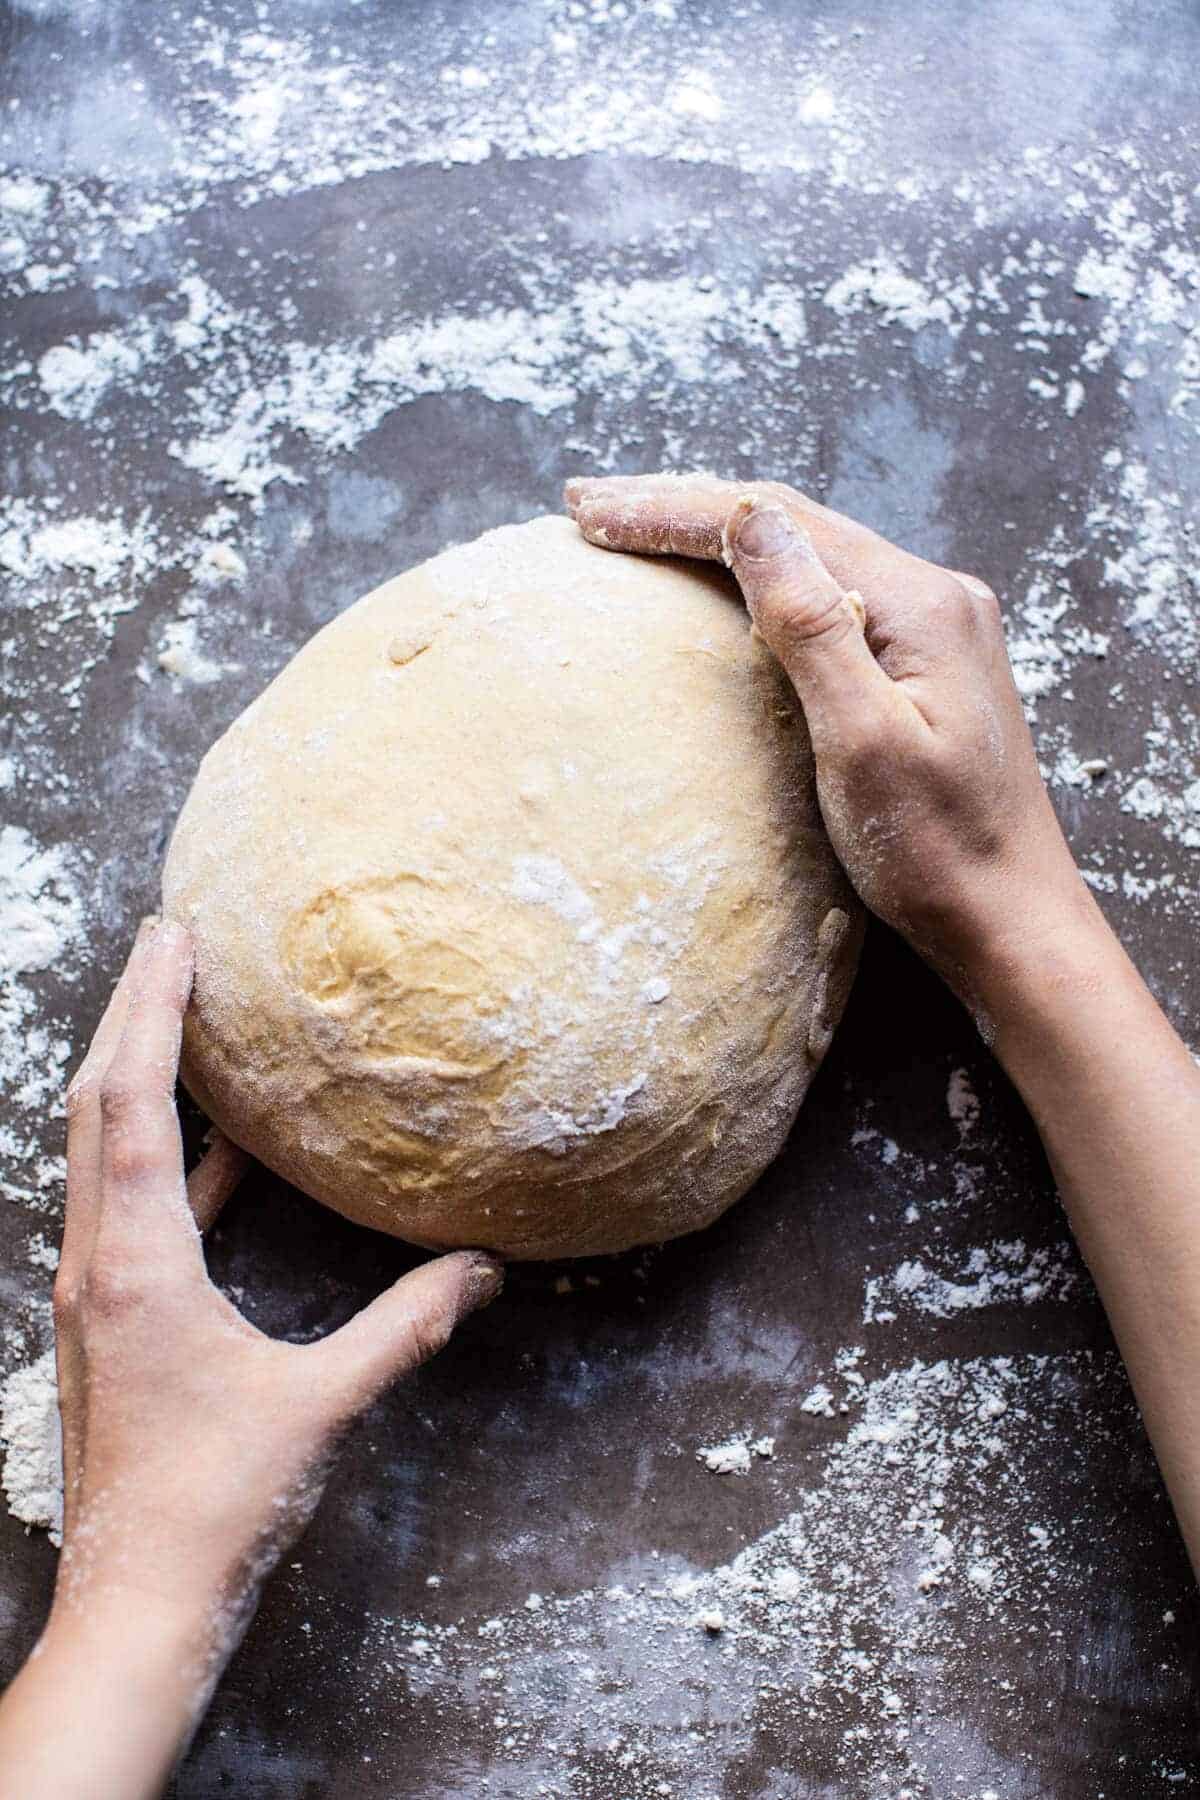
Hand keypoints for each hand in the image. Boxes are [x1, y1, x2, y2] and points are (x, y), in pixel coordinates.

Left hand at [0, 918, 501, 1798]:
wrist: (135, 1603)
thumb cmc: (217, 1505)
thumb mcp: (321, 1404)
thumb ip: (405, 1327)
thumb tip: (482, 1269)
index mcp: (136, 1265)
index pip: (131, 1102)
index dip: (151, 1009)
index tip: (174, 934)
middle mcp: (95, 1264)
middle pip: (94, 1104)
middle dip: (128, 1013)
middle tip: (167, 939)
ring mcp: (92, 1293)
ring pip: (98, 1151)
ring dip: (133, 1073)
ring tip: (178, 1012)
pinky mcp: (108, 1320)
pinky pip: (127, 1206)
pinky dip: (163, 1154)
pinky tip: (224, 1148)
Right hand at [564, 473, 1087, 1000]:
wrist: (1011, 922)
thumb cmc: (940, 853)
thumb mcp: (864, 742)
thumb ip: (811, 624)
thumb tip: (750, 517)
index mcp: (921, 603)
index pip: (779, 522)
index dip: (675, 512)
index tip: (591, 515)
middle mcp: (936, 595)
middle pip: (794, 522)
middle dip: (684, 507)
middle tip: (588, 505)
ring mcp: (936, 628)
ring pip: (809, 552)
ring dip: (719, 534)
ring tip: (634, 525)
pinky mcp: (926, 665)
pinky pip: (830, 593)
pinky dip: (758, 578)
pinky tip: (720, 583)